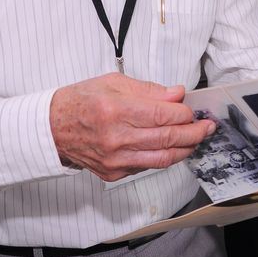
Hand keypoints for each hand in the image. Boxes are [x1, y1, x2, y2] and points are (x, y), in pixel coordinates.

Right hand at [49, 73, 213, 181]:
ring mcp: (114, 160)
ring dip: (185, 149)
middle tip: (207, 126)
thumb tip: (177, 94)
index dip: (184, 114)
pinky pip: (147, 166)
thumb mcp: (113, 83)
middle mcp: (115, 138)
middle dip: (194, 133)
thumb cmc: (80, 101)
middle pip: (167, 139)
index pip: (162, 116)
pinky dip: (164, 156)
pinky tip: (172, 146)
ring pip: (162, 158)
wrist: (50, 129)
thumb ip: (149, 90)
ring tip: (197, 139)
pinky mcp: (113, 173)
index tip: (193, 110)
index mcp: (115, 110)